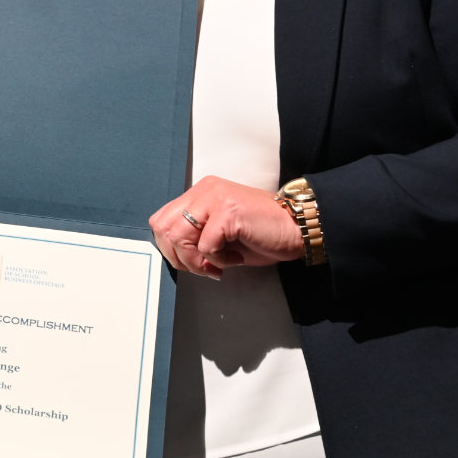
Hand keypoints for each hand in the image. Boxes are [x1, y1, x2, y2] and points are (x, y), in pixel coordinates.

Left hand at [150, 175, 303, 278]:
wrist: (296, 229)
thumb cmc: (262, 233)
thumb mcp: (219, 230)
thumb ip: (195, 234)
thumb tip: (173, 253)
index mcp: (200, 192)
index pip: (161, 220)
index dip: (169, 248)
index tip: (190, 262)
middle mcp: (205, 190)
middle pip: (164, 228)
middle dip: (179, 257)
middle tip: (203, 268)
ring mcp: (215, 198)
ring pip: (180, 237)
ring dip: (197, 261)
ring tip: (219, 265)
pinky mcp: (228, 212)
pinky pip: (206, 246)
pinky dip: (219, 260)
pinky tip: (236, 257)